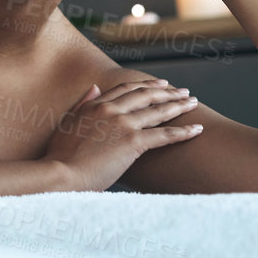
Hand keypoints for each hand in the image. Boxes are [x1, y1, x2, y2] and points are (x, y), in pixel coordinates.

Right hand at [43, 79, 202, 190]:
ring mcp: (123, 124)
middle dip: (167, 92)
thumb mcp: (67, 123)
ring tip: (193, 103)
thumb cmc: (60, 155)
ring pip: (158, 111)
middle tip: (183, 91)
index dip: (145, 85)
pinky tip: (197, 130)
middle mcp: (110, 110)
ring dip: (179, 105)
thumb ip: (82, 104)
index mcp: (94, 105)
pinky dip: (183, 132)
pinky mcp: (133, 142)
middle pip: (145, 95)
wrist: (61, 173)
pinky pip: (164, 135)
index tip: (159, 84)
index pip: (125, 89)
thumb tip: (94, 87)